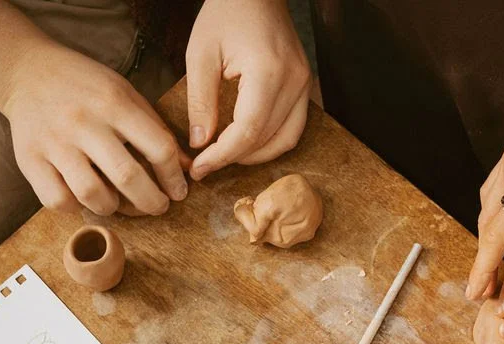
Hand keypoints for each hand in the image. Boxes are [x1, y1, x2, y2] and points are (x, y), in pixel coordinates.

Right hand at [0, 42, 189, 215]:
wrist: (26, 71)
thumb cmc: (85, 86)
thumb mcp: (125, 94)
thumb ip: (155, 128)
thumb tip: (186, 167)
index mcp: (113, 103)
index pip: (158, 148)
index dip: (174, 178)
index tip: (178, 191)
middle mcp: (83, 123)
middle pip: (127, 177)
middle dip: (151, 202)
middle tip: (158, 206)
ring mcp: (54, 143)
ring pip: (92, 195)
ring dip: (114, 208)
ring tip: (119, 202)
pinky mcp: (29, 160)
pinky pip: (58, 200)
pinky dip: (76, 208)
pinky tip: (85, 198)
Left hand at [186, 0, 310, 179]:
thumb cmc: (226, 13)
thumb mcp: (201, 54)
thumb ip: (200, 101)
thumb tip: (200, 143)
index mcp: (268, 73)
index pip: (248, 131)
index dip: (222, 155)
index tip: (199, 168)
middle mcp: (293, 82)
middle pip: (266, 140)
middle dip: (234, 158)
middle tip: (205, 165)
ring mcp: (304, 85)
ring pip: (285, 140)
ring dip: (254, 155)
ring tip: (225, 156)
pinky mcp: (304, 86)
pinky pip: (293, 128)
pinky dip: (271, 142)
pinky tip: (247, 143)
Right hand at [466, 11, 503, 300]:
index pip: (502, 236)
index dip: (488, 268)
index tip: (478, 294)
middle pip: (491, 228)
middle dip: (487, 265)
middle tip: (488, 296)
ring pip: (489, 211)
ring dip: (489, 243)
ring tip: (495, 270)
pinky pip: (494, 193)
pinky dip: (494, 218)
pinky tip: (502, 231)